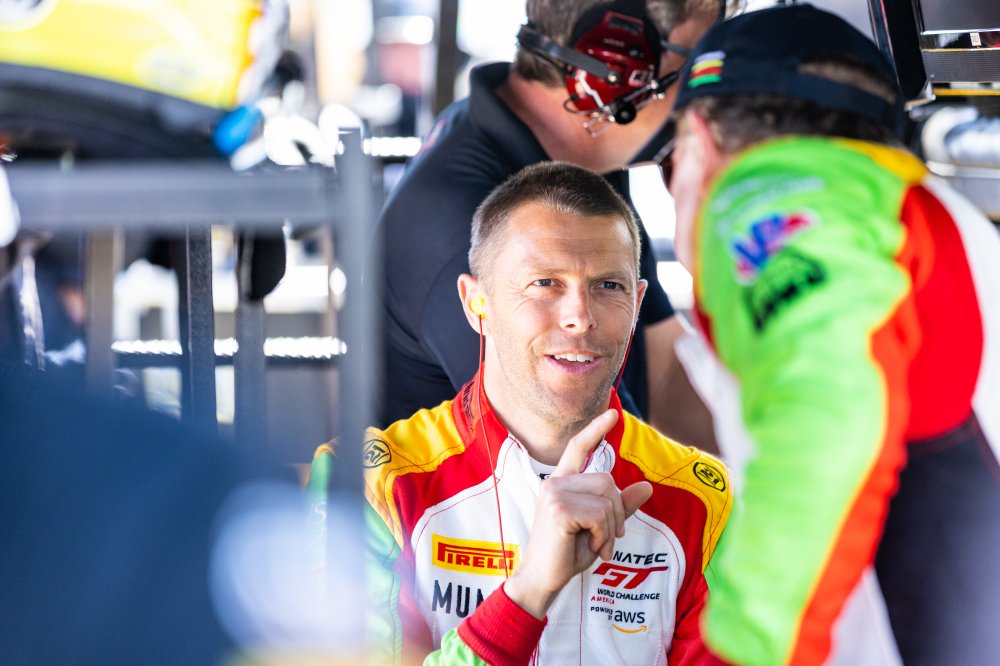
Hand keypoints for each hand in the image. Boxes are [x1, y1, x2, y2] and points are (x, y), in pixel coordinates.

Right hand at [504, 410, 652, 618]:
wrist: (543, 578)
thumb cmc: (567, 553)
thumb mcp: (599, 527)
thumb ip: (620, 506)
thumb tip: (648, 486)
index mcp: (562, 482)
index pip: (579, 447)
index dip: (596, 429)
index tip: (613, 413)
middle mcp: (555, 482)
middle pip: (607, 480)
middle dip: (617, 512)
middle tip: (608, 538)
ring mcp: (554, 494)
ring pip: (606, 498)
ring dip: (611, 528)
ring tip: (599, 545)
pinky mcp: (558, 510)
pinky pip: (600, 516)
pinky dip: (604, 537)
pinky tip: (592, 549)